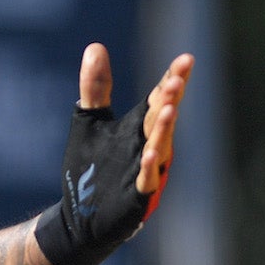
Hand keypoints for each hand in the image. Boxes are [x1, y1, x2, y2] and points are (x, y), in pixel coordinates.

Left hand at [33, 46, 193, 264]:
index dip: (172, 80)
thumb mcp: (89, 122)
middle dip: (170, 99)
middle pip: (161, 119)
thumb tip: (95, 46)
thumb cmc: (88, 168)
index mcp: (138, 128)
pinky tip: (151, 154)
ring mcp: (144, 173)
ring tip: (169, 108)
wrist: (77, 217)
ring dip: (164, 129)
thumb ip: (95, 87)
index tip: (186, 59)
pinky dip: (149, 168)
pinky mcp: (136, 198)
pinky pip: (146, 181)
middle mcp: (147, 147)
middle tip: (178, 77)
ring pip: (160, 147)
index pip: (158, 98)